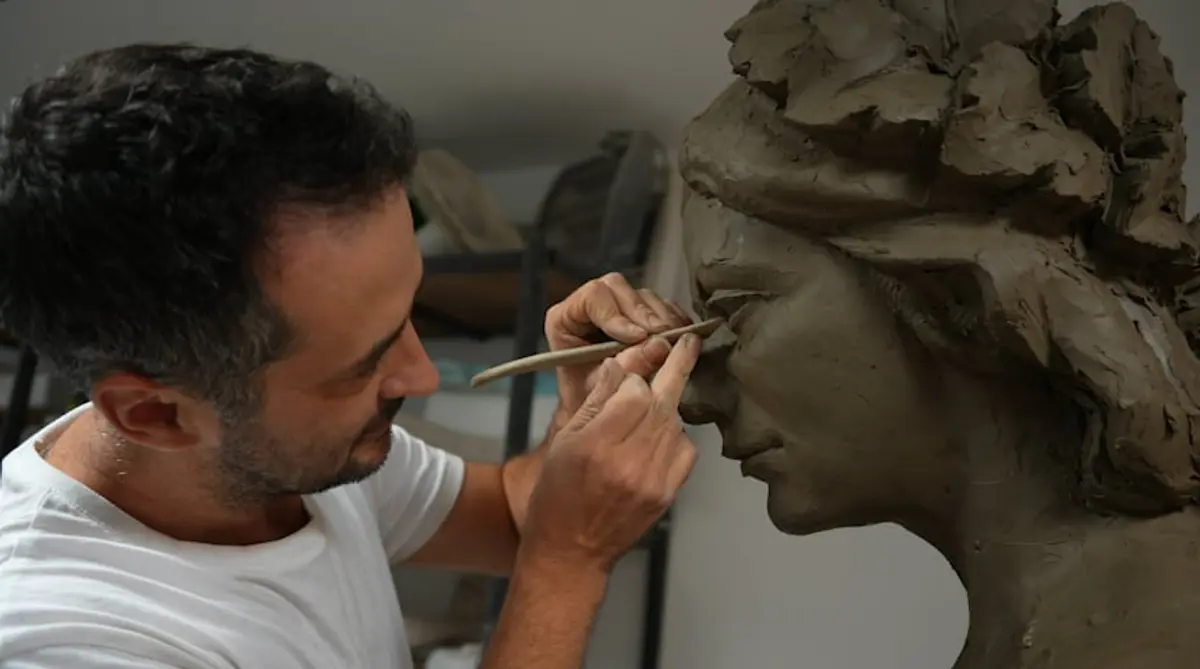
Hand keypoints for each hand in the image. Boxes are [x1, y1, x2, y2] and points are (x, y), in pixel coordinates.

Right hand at [519, 333, 700, 571]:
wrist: (571, 551)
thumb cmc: (557, 494)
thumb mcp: (564, 441)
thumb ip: (595, 401)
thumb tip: (620, 364)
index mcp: (597, 445)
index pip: (634, 391)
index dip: (633, 376)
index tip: (628, 371)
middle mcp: (630, 461)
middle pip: (662, 402)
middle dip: (676, 367)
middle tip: (690, 339)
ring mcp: (654, 479)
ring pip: (675, 423)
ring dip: (667, 407)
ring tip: (654, 402)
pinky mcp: (668, 493)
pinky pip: (685, 450)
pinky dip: (676, 435)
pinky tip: (659, 436)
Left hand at [544, 272, 691, 421]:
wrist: (596, 413)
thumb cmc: (588, 400)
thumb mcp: (602, 386)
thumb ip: (626, 365)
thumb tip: (657, 346)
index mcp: (565, 318)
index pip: (593, 297)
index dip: (616, 314)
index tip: (637, 336)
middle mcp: (590, 307)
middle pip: (619, 288)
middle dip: (643, 313)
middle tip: (661, 337)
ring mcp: (617, 307)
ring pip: (642, 295)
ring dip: (662, 318)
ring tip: (673, 341)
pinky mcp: (640, 314)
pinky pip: (661, 305)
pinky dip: (674, 320)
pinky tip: (681, 337)